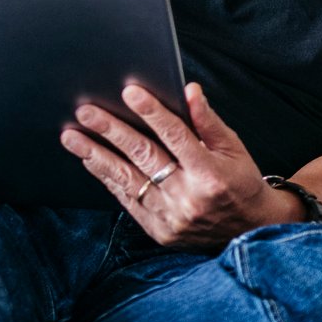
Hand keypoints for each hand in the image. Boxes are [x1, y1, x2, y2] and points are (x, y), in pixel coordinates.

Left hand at [61, 82, 297, 248]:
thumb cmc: (240, 182)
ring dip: (96, 155)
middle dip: (111, 130)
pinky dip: (107, 178)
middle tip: (86, 111)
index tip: (129, 91)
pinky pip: (126, 200)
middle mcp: (188, 197)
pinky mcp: (158, 231)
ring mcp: (171, 217)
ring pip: (127, 180)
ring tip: (72, 137)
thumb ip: (208, 121)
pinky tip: (90, 160)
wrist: (248, 231)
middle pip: (144, 156)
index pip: (176, 135)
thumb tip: (189, 90)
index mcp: (210, 173)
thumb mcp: (234, 149)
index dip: (152, 112)